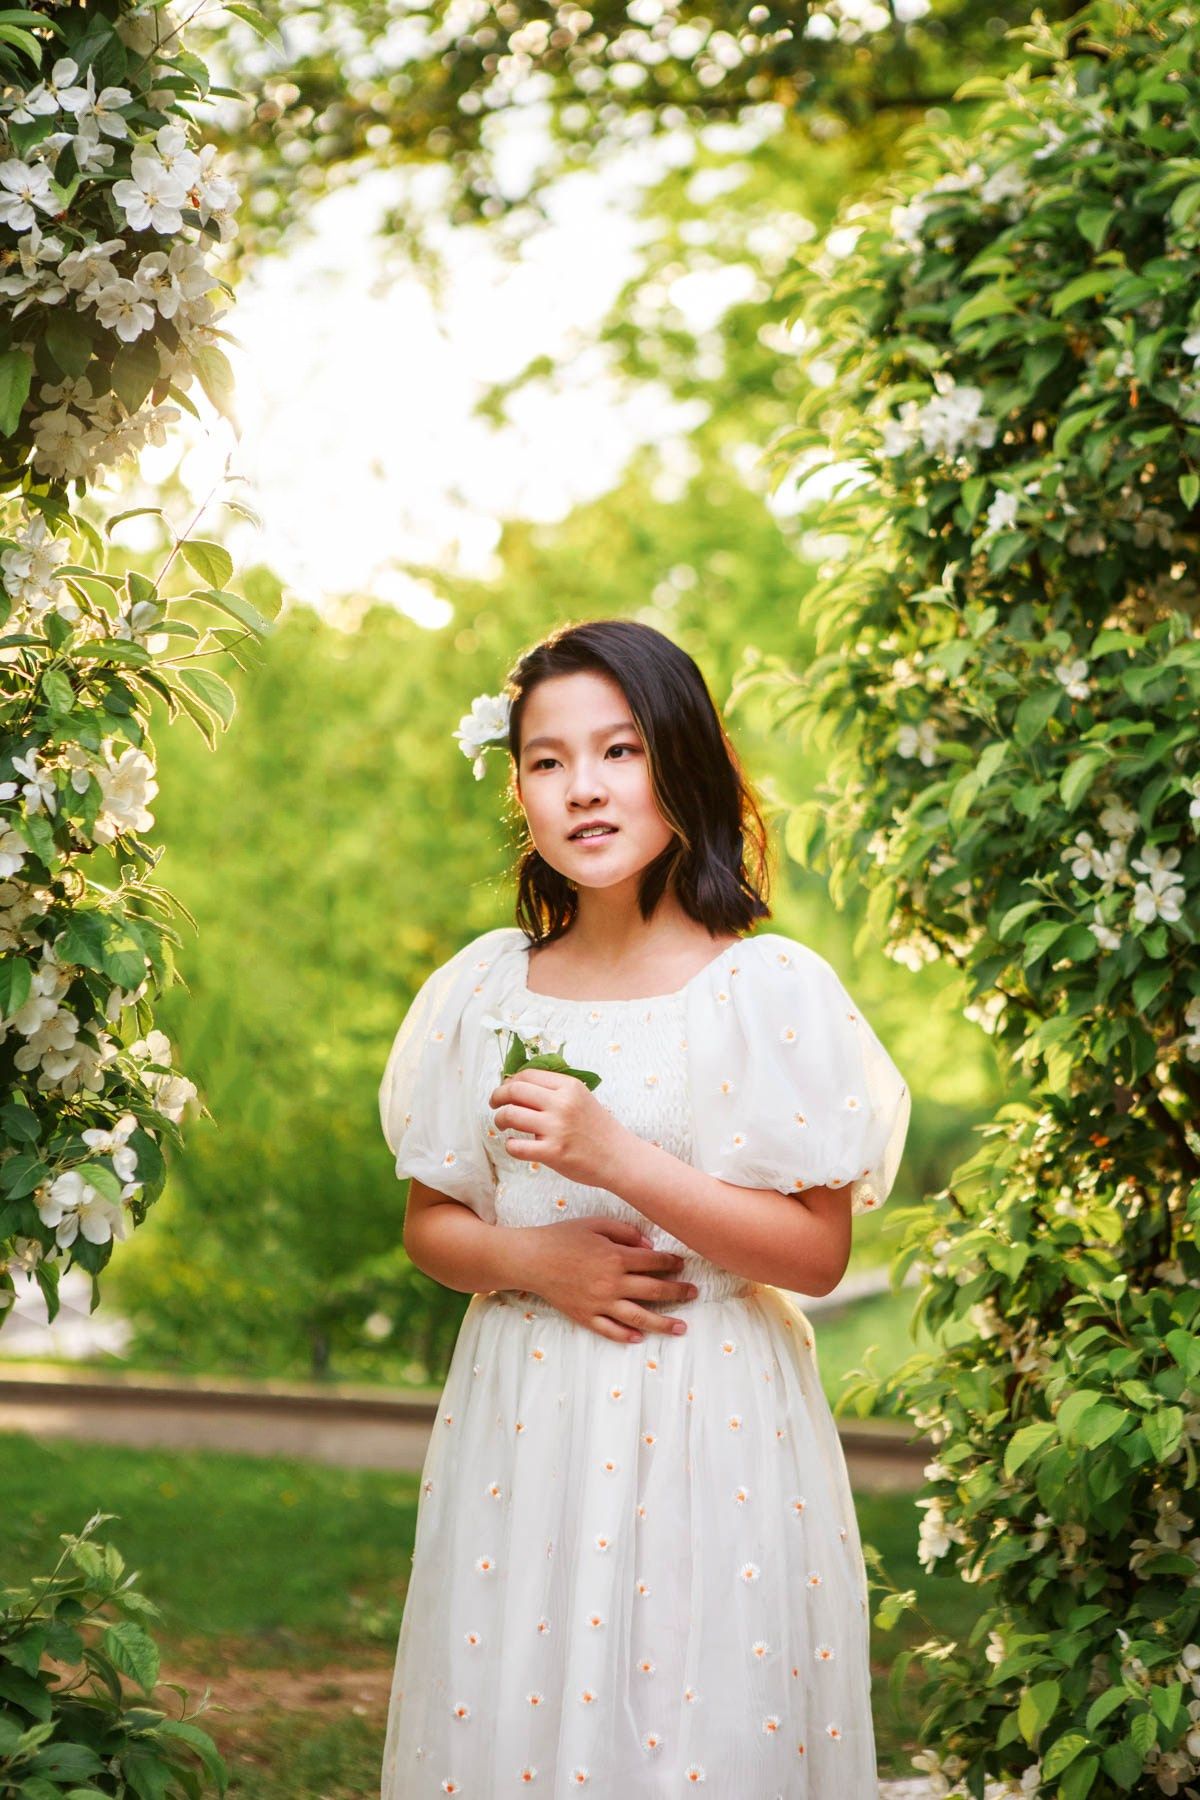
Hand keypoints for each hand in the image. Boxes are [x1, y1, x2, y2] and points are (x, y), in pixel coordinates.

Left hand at [489, 1068, 628, 1189]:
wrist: (619, 1157)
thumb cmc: (599, 1129)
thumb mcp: (582, 1098)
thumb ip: (555, 1091)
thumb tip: (519, 1087)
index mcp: (569, 1086)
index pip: (527, 1075)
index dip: (509, 1081)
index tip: (504, 1089)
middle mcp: (561, 1103)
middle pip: (514, 1091)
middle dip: (498, 1097)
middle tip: (495, 1104)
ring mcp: (556, 1128)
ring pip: (511, 1115)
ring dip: (500, 1119)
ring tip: (503, 1124)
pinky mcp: (553, 1152)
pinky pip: (517, 1147)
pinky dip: (510, 1145)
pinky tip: (514, 1144)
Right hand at [521, 1215, 697, 1344]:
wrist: (531, 1259)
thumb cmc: (563, 1236)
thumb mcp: (596, 1224)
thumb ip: (625, 1232)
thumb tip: (650, 1246)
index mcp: (616, 1257)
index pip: (654, 1262)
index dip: (672, 1263)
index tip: (683, 1265)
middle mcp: (612, 1283)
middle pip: (654, 1291)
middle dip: (678, 1292)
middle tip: (694, 1293)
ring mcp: (599, 1303)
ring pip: (639, 1318)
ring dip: (663, 1323)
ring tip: (682, 1328)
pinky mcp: (585, 1317)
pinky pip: (610, 1331)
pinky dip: (626, 1336)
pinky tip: (640, 1338)